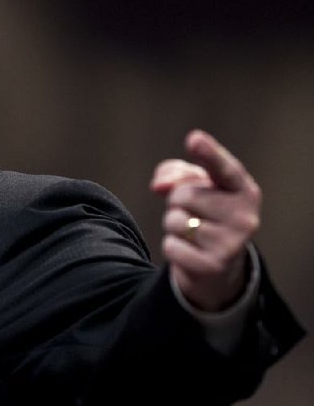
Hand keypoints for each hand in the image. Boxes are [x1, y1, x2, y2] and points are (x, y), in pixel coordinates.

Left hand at [150, 130, 261, 311]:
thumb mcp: (192, 188)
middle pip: (184, 195)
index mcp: (243, 191)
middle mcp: (245, 217)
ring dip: (172, 226)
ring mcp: (232, 243)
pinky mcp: (214, 266)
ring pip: (175, 221)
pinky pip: (171, 246)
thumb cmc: (202, 215)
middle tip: (193, 214)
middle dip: (176, 203)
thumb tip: (160, 185)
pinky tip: (189, 252)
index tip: (194, 139)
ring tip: (191, 234)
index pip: (224, 169)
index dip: (209, 153)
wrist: (215, 266)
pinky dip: (172, 248)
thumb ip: (175, 174)